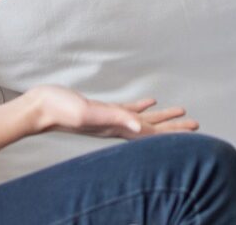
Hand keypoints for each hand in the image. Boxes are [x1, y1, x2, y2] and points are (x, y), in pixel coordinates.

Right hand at [23, 85, 198, 138]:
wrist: (40, 108)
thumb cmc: (62, 110)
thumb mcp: (90, 112)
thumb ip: (116, 119)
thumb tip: (139, 128)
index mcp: (118, 128)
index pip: (153, 133)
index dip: (174, 132)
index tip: (194, 131)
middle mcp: (117, 126)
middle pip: (153, 128)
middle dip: (174, 126)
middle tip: (195, 123)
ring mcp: (110, 120)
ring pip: (143, 119)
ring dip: (161, 116)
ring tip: (180, 110)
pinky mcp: (102, 110)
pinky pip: (128, 110)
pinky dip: (141, 106)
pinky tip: (149, 101)